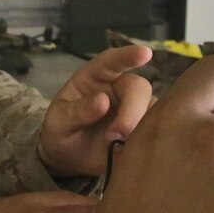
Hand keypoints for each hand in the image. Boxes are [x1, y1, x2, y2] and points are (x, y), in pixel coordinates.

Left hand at [37, 45, 155, 176]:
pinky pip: (154, 129)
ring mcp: (133, 108)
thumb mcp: (59, 121)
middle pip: (138, 87)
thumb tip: (103, 101)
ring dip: (139, 126)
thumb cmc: (60, 131)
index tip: (145, 53)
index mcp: (95, 77)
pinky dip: (147, 138)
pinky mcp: (142, 129)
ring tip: (118, 143)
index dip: (127, 55)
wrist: (67, 159)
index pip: (111, 61)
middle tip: (118, 133)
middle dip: (132, 109)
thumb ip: (77, 111)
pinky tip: (133, 149)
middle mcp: (118, 88)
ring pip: (151, 108)